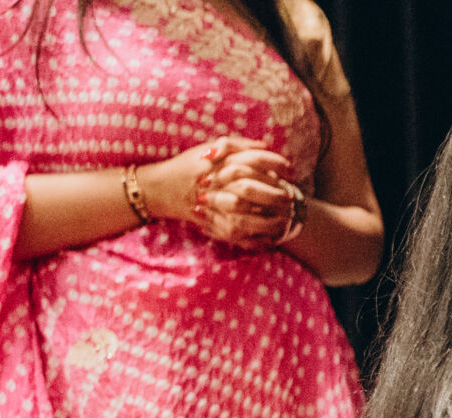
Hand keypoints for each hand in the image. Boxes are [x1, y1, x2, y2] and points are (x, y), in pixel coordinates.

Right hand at [137, 136, 295, 248]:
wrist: (160, 188)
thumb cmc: (188, 166)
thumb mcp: (210, 148)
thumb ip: (238, 145)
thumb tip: (266, 145)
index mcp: (217, 161)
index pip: (252, 160)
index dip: (275, 164)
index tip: (290, 170)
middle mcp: (214, 181)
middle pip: (250, 187)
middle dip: (273, 192)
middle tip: (290, 197)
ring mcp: (211, 203)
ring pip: (245, 213)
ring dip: (268, 218)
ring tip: (286, 220)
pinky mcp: (210, 222)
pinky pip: (236, 233)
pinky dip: (255, 237)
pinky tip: (270, 238)